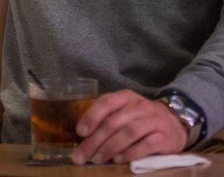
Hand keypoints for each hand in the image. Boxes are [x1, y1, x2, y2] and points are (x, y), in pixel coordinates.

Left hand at [72, 90, 187, 164]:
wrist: (175, 124)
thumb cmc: (141, 119)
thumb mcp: (124, 111)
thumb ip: (107, 118)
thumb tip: (83, 136)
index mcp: (126, 97)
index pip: (106, 103)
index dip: (91, 117)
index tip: (80, 132)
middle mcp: (139, 106)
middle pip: (113, 122)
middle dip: (95, 140)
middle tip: (83, 155)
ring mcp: (154, 121)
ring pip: (128, 133)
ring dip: (110, 148)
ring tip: (98, 159)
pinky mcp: (165, 138)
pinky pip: (146, 145)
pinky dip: (130, 153)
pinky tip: (119, 160)